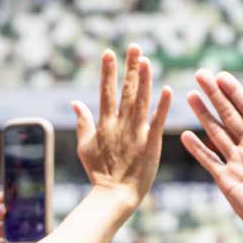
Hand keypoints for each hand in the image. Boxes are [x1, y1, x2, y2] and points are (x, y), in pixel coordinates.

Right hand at [73, 45, 172, 204]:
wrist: (114, 196)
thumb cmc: (100, 173)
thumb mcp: (85, 146)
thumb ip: (82, 122)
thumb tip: (75, 102)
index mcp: (105, 124)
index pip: (106, 91)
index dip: (107, 71)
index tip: (109, 52)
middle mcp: (120, 124)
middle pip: (126, 91)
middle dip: (129, 67)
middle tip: (135, 46)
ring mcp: (136, 133)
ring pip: (141, 101)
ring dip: (143, 80)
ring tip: (147, 60)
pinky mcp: (151, 143)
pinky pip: (158, 121)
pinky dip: (162, 106)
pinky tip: (168, 89)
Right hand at [179, 69, 242, 227]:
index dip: (234, 92)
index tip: (220, 75)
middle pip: (230, 116)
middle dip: (215, 95)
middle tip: (200, 74)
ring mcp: (239, 163)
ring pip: (217, 134)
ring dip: (204, 114)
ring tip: (190, 95)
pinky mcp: (228, 181)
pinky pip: (210, 161)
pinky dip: (198, 149)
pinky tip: (186, 135)